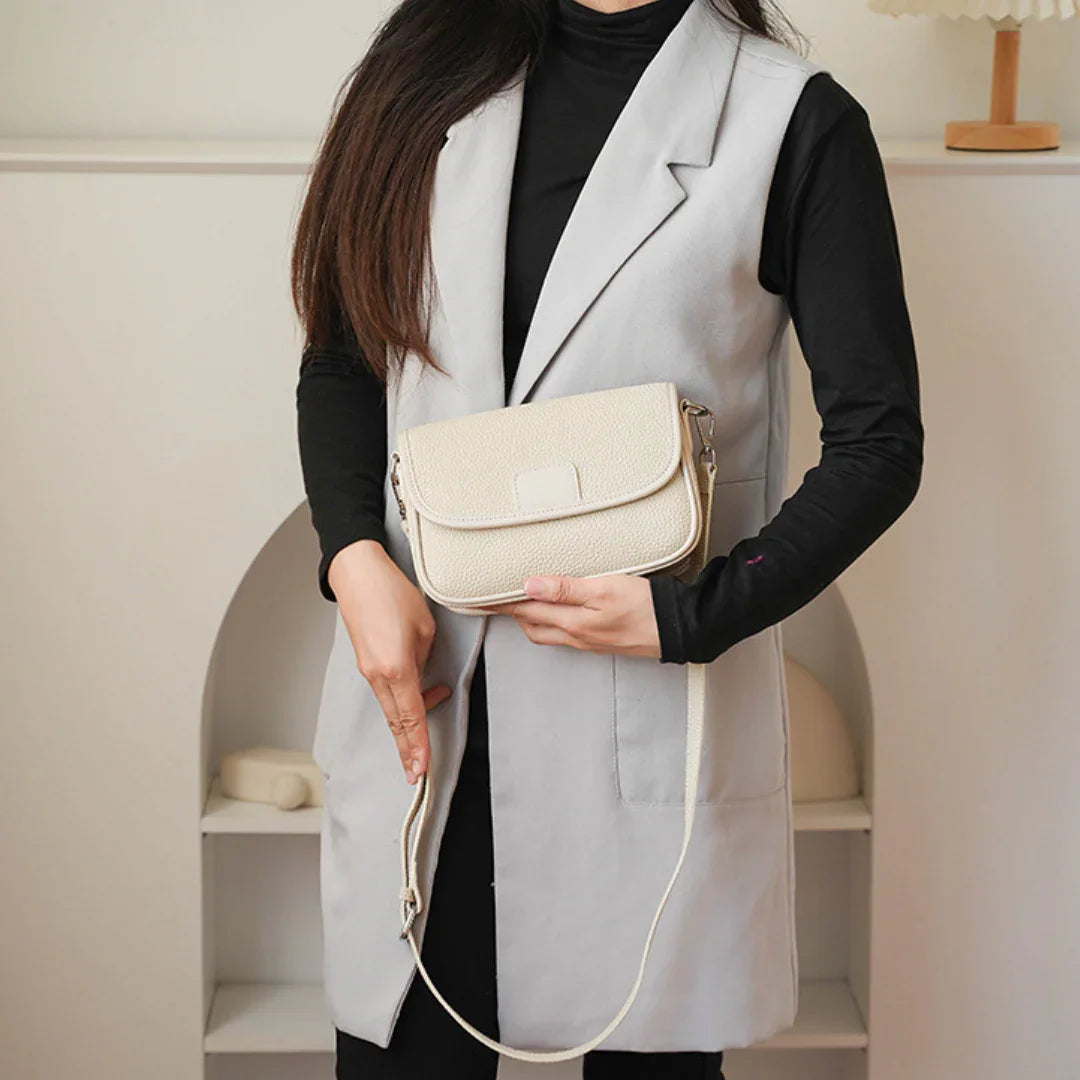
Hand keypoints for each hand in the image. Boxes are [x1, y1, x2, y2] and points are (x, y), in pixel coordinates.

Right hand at [328, 539, 450, 784]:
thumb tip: (421, 675)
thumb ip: (425, 659)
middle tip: (416, 776)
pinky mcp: (366, 662)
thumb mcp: (425, 628)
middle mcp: (379, 675)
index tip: (423, 770)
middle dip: (408, 751)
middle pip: (397, 723)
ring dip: (409, 726)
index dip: (419, 746)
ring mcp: (369, 670)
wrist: (358, 575)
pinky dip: (402, 705)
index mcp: (396, 669)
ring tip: (424, 739)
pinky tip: (421, 698)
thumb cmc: (392, 593)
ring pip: (392, 709)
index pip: (412, 717)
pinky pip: (387, 693)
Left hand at [476, 573, 661, 657]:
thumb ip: (565, 589)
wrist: (681, 629)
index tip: (477, 597)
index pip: (525, 611)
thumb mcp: (603, 590)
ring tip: (522, 599)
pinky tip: (560, 609)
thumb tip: (529, 586)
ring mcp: (590, 640)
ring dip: (532, 617)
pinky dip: (553, 620)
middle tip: (495, 595)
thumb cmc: (647, 608)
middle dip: (511, 611)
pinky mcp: (603, 639)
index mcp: (572, 623)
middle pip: (532, 625)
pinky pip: (566, 632)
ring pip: (549, 631)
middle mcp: (577, 636)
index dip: (499, 603)